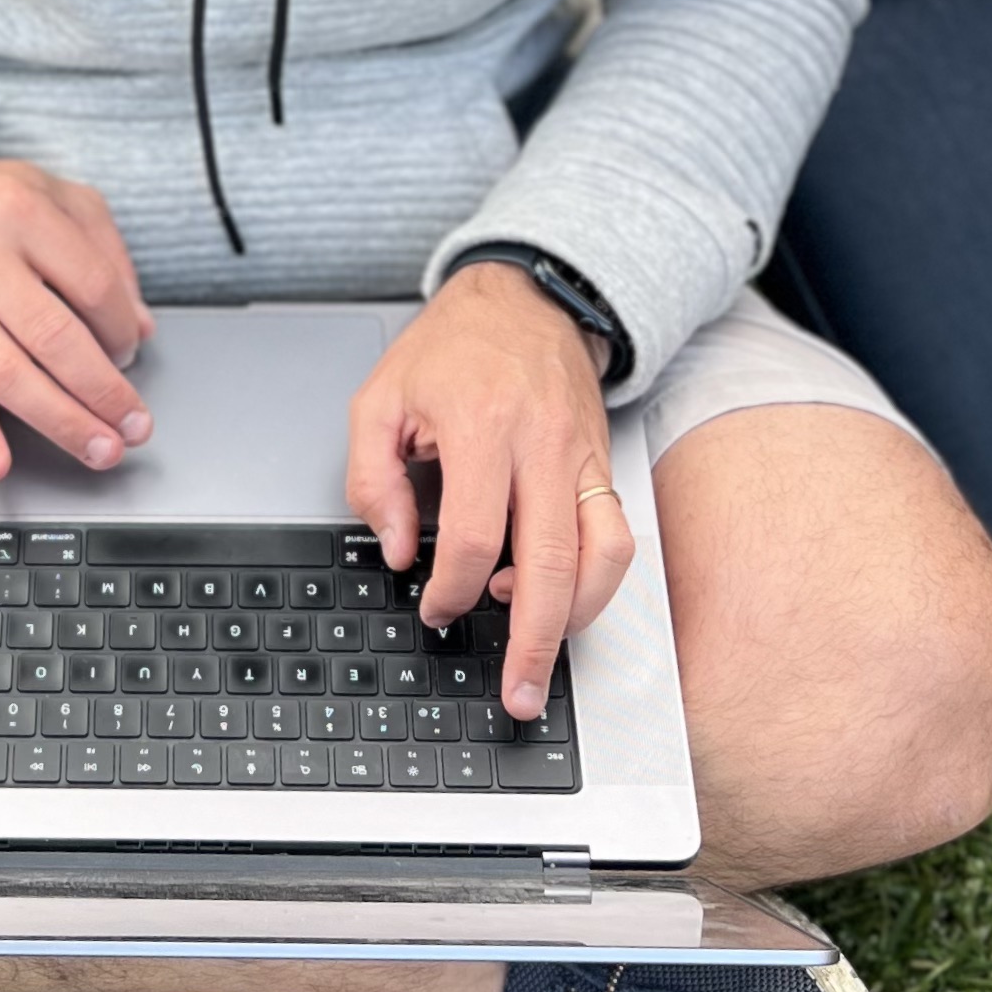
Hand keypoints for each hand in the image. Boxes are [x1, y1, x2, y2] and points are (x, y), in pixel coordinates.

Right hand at [0, 129, 153, 485]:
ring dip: (61, 420)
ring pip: (9, 374)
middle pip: (54, 338)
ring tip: (100, 447)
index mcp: (23, 213)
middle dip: (104, 390)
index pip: (93, 286)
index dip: (123, 328)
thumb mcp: (55, 195)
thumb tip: (140, 326)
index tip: (131, 350)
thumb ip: (106, 252)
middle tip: (134, 423)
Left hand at [345, 263, 635, 722]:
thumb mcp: (380, 397)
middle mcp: (542, 446)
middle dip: (532, 644)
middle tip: (516, 694)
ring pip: (602, 558)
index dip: (450, 591)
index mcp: (480, 427)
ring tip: (540, 654)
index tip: (433, 609)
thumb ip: (374, 478)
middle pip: (550, 566)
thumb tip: (400, 549)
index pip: (474, 538)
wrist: (526, 297)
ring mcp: (582, 457)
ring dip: (575, 619)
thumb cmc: (452, 347)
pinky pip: (617, 537)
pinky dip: (597, 582)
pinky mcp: (603, 464)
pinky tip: (560, 598)